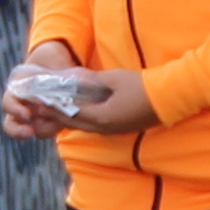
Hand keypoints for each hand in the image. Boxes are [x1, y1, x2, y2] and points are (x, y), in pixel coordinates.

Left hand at [1, 48, 151, 140]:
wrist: (169, 98)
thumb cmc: (141, 86)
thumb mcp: (113, 79)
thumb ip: (91, 81)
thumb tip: (73, 78)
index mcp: (101, 118)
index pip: (70, 113)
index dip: (54, 106)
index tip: (40, 99)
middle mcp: (104, 129)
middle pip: (74, 123)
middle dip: (57, 114)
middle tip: (41, 106)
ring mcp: (113, 130)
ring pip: (84, 126)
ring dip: (69, 118)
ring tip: (55, 109)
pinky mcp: (120, 128)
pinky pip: (94, 126)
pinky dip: (82, 119)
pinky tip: (77, 112)